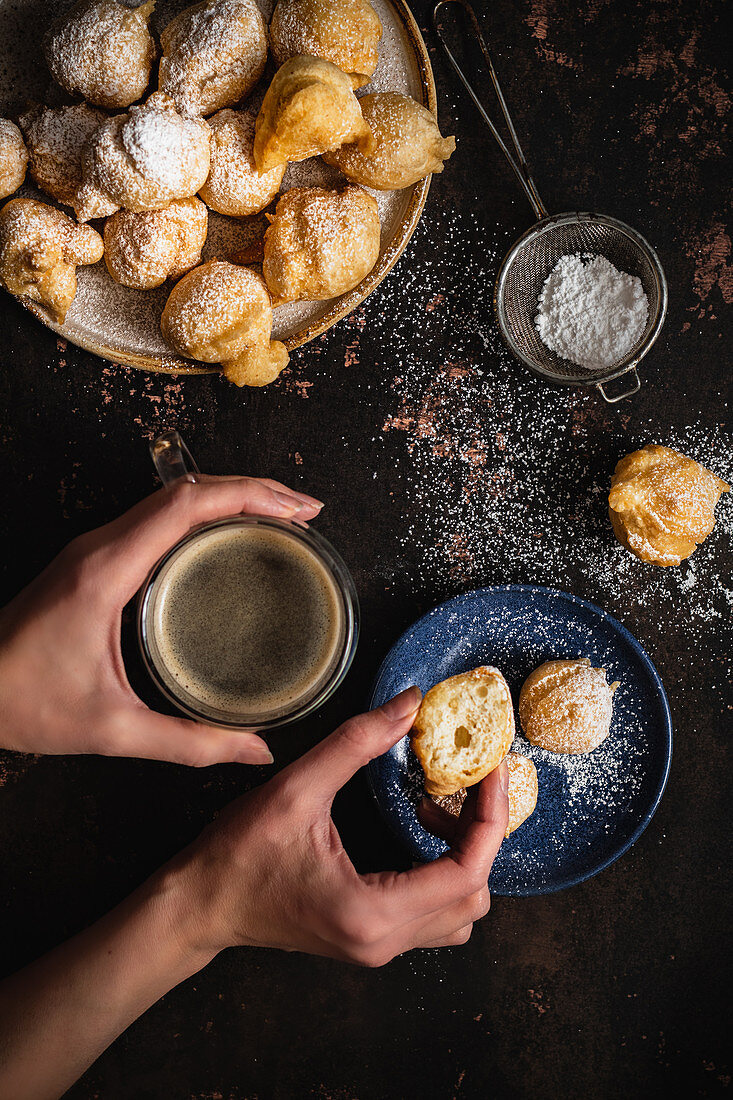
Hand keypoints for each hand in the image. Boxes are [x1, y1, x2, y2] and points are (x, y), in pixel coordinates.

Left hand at [0, 476, 322, 765]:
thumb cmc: (23, 703)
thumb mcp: (113, 731)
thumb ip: (190, 743)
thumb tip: (256, 749)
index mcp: (107, 571)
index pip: (186, 504)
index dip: (250, 496)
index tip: (297, 511)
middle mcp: (101, 546)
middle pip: (187, 488)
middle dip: (254, 490)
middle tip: (305, 512)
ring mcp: (96, 548)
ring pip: (173, 497)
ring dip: (230, 497)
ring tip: (281, 517)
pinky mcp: (96, 559)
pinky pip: (159, 517)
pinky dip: (204, 514)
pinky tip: (230, 536)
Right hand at [176, 688, 508, 964]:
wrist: (199, 906)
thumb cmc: (237, 856)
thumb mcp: (296, 789)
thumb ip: (356, 743)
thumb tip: (408, 704)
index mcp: (372, 913)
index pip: (467, 872)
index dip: (489, 815)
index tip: (491, 769)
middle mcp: (384, 941)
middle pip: (474, 894)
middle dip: (480, 831)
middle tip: (468, 779)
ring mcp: (378, 947)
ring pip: (460, 912)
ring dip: (464, 856)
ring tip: (434, 804)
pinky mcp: (370, 938)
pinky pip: (434, 914)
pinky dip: (443, 871)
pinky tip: (415, 828)